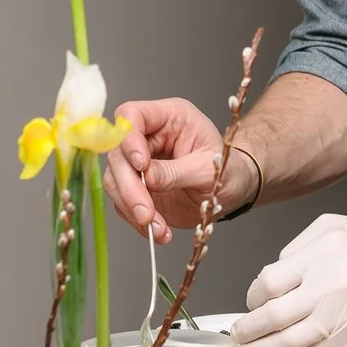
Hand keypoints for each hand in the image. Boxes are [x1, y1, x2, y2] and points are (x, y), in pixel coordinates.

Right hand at [104, 98, 245, 244]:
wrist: (232, 189)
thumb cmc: (226, 168)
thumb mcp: (207, 169)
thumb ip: (177, 172)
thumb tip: (147, 177)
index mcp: (169, 117)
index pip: (131, 115)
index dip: (129, 139)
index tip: (142, 166)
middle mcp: (149, 136)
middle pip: (118, 154)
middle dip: (130, 186)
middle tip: (146, 212)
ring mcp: (139, 162)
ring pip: (115, 180)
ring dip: (132, 208)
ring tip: (157, 227)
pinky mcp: (136, 187)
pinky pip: (123, 202)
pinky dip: (137, 221)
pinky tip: (159, 231)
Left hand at [234, 215, 346, 346]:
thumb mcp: (337, 227)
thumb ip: (299, 248)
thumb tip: (272, 277)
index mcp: (321, 254)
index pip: (268, 281)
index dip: (252, 296)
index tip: (252, 302)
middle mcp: (328, 286)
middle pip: (270, 315)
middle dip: (246, 329)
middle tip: (238, 333)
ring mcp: (340, 317)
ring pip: (285, 342)